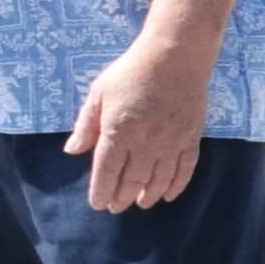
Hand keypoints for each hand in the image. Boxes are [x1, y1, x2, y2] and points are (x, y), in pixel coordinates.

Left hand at [62, 40, 212, 213]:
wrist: (175, 56)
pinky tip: (169, 195)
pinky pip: (185, 169)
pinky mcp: (191, 138)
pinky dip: (177, 185)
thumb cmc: (132, 71)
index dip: (101, 192)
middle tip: (115, 207)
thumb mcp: (99, 93)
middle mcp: (145, 143)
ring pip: (158, 180)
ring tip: (140, 203)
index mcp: (118, 132)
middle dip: (121, 198)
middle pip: (132, 181)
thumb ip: (86, 124)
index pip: (107, 172)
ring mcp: (171, 142)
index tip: (97, 203)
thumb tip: (73, 150)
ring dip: (148, 196)